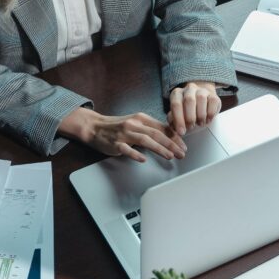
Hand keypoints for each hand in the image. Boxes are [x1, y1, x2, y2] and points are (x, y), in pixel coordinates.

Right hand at [59, 108, 186, 162]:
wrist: (95, 127)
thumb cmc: (117, 126)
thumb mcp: (136, 123)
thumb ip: (150, 129)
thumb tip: (169, 137)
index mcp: (141, 118)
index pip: (162, 127)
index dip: (174, 136)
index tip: (183, 145)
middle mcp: (134, 124)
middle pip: (156, 134)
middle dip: (171, 144)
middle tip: (181, 153)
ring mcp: (124, 134)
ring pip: (145, 140)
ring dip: (159, 148)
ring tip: (170, 156)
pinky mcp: (115, 143)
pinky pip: (126, 149)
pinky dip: (135, 154)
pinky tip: (143, 159)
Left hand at [168, 81, 221, 134]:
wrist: (203, 100)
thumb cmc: (187, 110)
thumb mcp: (178, 114)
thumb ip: (173, 120)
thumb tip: (173, 127)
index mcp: (177, 93)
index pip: (176, 104)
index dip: (178, 119)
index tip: (181, 132)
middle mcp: (189, 89)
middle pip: (189, 100)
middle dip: (190, 117)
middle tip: (190, 127)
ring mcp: (202, 90)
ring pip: (201, 99)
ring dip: (200, 115)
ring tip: (200, 123)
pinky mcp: (213, 95)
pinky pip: (212, 102)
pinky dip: (210, 114)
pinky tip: (207, 120)